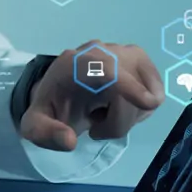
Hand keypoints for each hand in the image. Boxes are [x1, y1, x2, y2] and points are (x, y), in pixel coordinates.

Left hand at [19, 41, 161, 149]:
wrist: (61, 91)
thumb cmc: (52, 107)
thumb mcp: (36, 125)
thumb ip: (45, 133)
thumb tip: (69, 140)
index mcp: (72, 65)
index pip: (105, 67)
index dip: (129, 84)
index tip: (148, 104)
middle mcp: (100, 51)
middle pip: (130, 87)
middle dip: (119, 120)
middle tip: (96, 130)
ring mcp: (122, 53)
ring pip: (146, 90)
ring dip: (131, 115)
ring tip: (105, 117)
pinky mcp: (139, 61)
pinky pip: (154, 91)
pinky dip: (142, 107)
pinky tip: (120, 108)